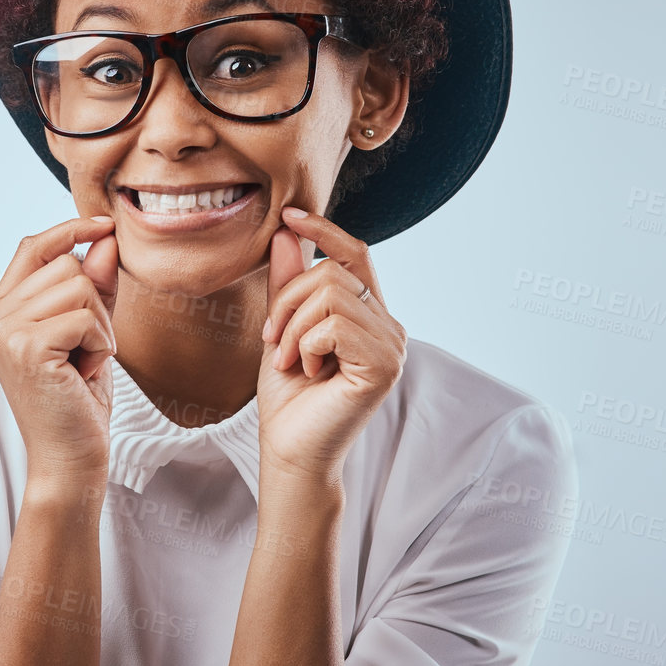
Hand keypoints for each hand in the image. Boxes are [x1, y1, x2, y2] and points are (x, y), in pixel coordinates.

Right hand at [0, 216, 120, 485]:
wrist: (69, 459)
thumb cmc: (78, 400)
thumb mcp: (90, 332)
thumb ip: (96, 285)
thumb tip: (105, 237)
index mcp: (0, 310)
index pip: (33, 247)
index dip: (70, 230)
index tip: (105, 225)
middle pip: (66, 264)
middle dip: (94, 305)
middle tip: (83, 352)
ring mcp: (5, 330)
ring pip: (80, 286)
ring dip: (100, 327)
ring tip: (82, 364)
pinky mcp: (26, 346)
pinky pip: (87, 316)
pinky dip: (101, 345)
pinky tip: (84, 374)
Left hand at [256, 207, 406, 484]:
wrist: (290, 450)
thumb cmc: (288, 397)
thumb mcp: (281, 328)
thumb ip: (287, 283)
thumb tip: (286, 232)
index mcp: (369, 316)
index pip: (356, 255)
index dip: (325, 230)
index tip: (289, 215)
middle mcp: (389, 327)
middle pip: (333, 271)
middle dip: (288, 300)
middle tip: (274, 341)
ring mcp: (392, 347)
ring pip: (331, 294)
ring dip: (294, 326)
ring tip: (291, 360)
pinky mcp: (384, 366)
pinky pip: (335, 324)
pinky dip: (307, 344)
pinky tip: (310, 372)